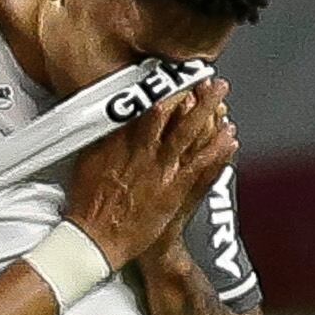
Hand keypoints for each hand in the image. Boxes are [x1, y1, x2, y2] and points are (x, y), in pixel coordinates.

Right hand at [66, 82, 236, 269]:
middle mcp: (143, 152)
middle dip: (192, 94)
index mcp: (119, 143)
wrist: (96, 238)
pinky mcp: (175, 189)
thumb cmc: (88, 206)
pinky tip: (229, 137)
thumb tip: (105, 123)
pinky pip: (202, 165)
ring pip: (190, 133)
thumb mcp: (84, 164)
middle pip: (172, 114)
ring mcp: (161, 170)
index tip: (174, 76)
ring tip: (222, 98)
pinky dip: (217, 150)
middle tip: (206, 78)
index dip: (164, 89)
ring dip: (209, 113)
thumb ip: (100, 142)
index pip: (145, 107)